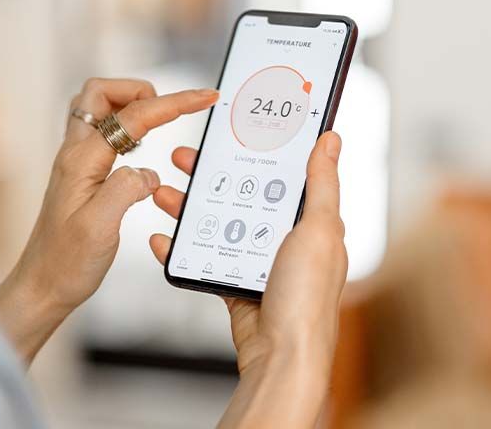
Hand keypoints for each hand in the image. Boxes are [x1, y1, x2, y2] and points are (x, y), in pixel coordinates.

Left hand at [0, 78, 217, 364]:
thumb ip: (125, 190)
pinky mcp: (81, 175)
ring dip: (130, 105)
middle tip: (170, 109)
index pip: (133, 117)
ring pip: (99, 110)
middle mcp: (75, 154)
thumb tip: (149, 172)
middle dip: (141, 89)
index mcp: (82, 161)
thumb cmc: (66, 263)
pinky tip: (141, 150)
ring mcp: (76, 163)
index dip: (173, 103)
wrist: (42, 286)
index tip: (204, 97)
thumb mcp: (99, 229)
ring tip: (159, 122)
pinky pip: (102, 134)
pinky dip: (125, 128)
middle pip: (101, 93)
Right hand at [149, 132, 348, 427]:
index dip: (257, 151)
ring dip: (189, 208)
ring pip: (218, 224)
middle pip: (242, 195)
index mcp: (312, 223)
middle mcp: (286, 241)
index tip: (232, 132)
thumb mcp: (319, 230)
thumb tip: (330, 140)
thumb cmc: (308, 300)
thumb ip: (322, 184)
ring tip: (162, 192)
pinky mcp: (236, 286)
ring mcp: (259, 264)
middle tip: (183, 157)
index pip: (282, 175)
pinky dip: (180, 249)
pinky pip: (203, 259)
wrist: (282, 358)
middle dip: (211, 176)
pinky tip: (160, 238)